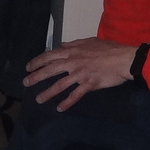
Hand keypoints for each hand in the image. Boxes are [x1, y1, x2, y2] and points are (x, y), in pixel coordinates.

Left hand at [22, 37, 138, 110]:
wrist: (124, 59)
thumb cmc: (109, 49)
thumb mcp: (89, 41)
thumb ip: (74, 44)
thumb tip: (61, 45)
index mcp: (73, 51)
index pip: (50, 56)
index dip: (37, 61)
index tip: (28, 67)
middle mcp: (74, 62)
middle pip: (51, 70)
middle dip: (36, 76)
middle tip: (26, 83)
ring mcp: (81, 74)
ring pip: (60, 85)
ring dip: (48, 92)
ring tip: (38, 99)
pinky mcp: (89, 84)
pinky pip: (75, 95)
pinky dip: (67, 102)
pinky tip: (59, 108)